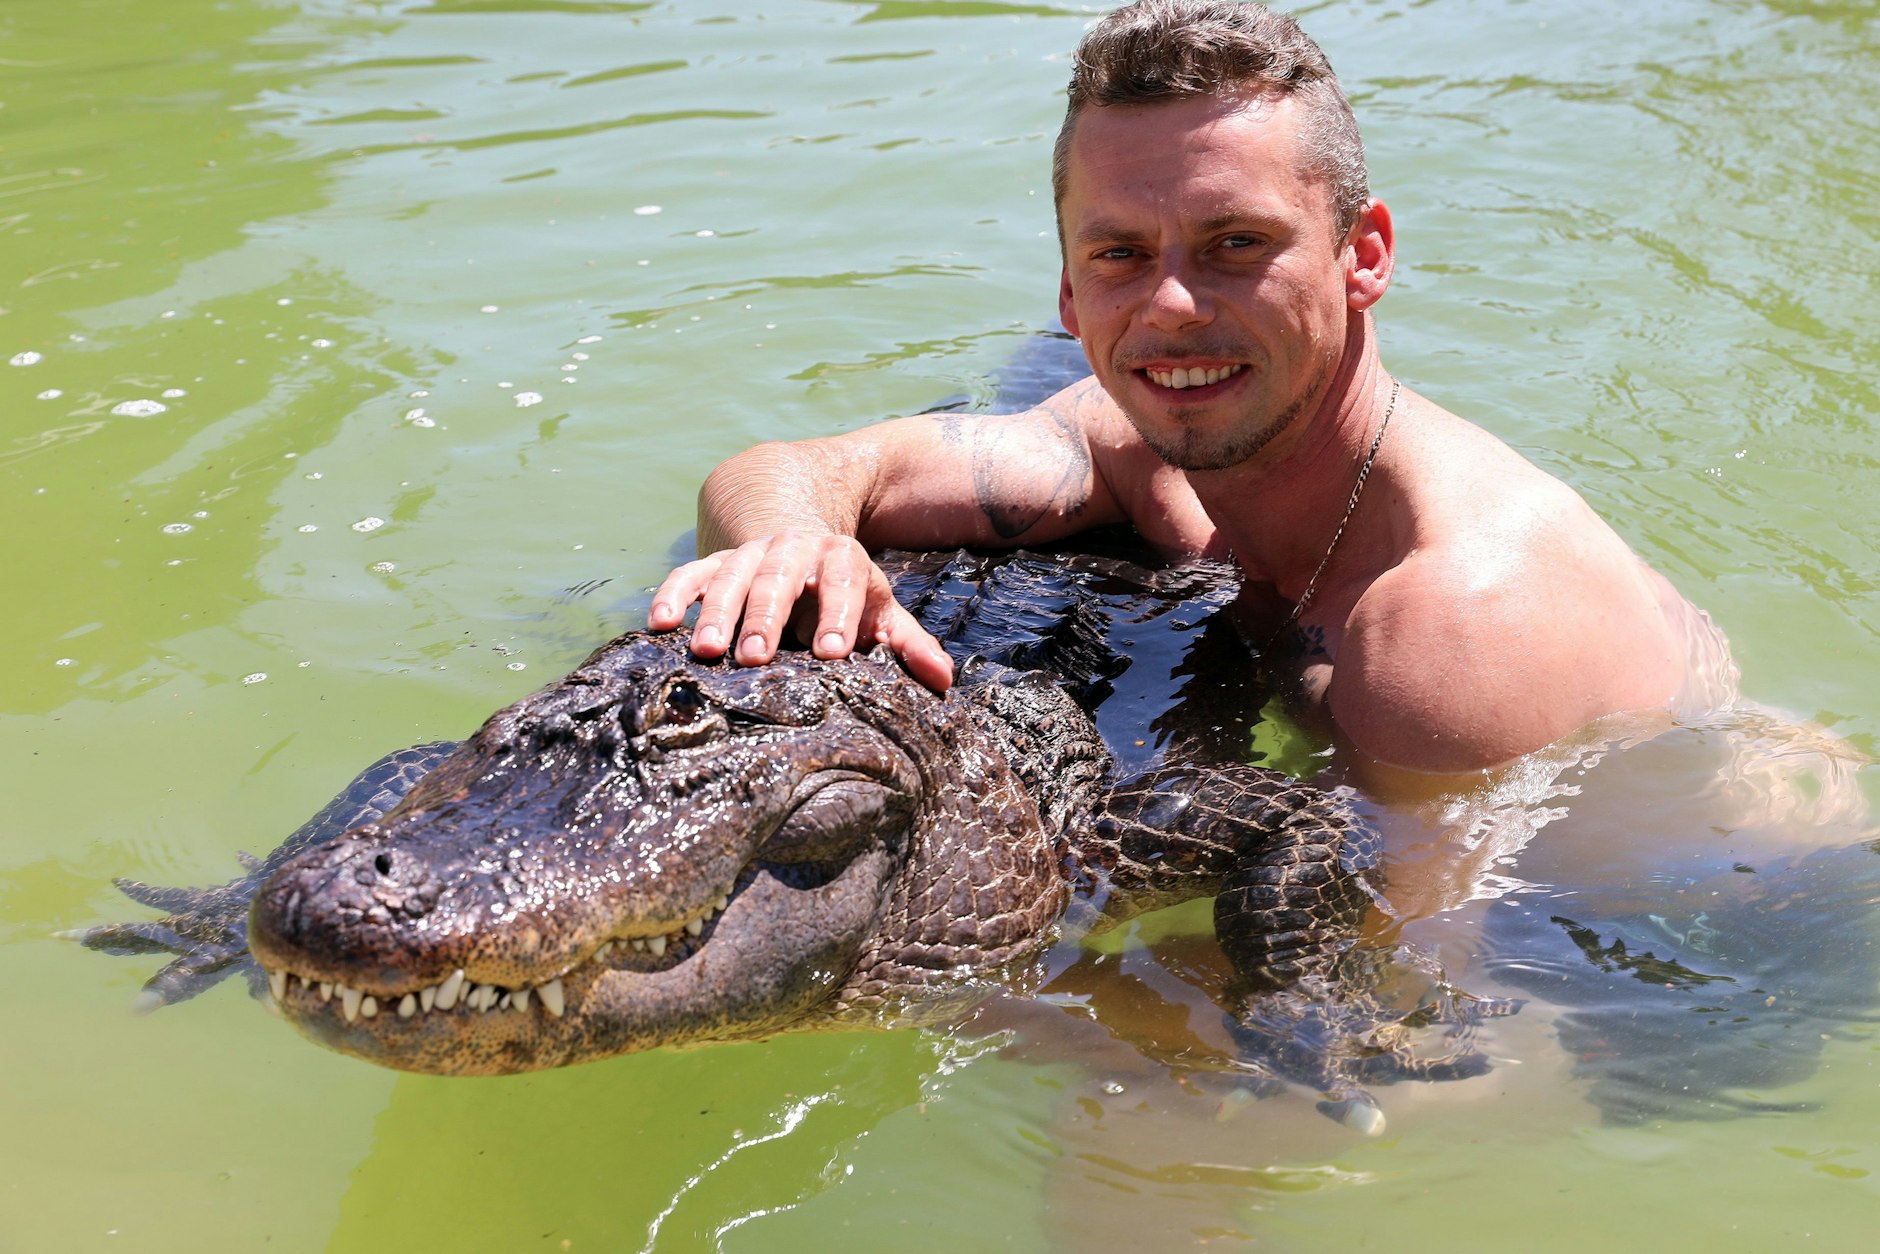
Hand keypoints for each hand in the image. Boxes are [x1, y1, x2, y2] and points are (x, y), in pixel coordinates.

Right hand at [648, 532, 953, 692]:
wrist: (801, 533)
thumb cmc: (844, 592)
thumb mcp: (878, 610)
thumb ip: (907, 643)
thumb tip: (945, 680)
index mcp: (841, 557)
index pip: (843, 577)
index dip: (838, 611)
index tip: (833, 652)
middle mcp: (793, 549)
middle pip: (780, 577)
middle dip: (768, 615)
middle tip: (757, 657)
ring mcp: (750, 553)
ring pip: (731, 576)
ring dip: (717, 612)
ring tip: (708, 651)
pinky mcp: (715, 561)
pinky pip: (690, 573)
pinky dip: (673, 595)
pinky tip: (658, 623)